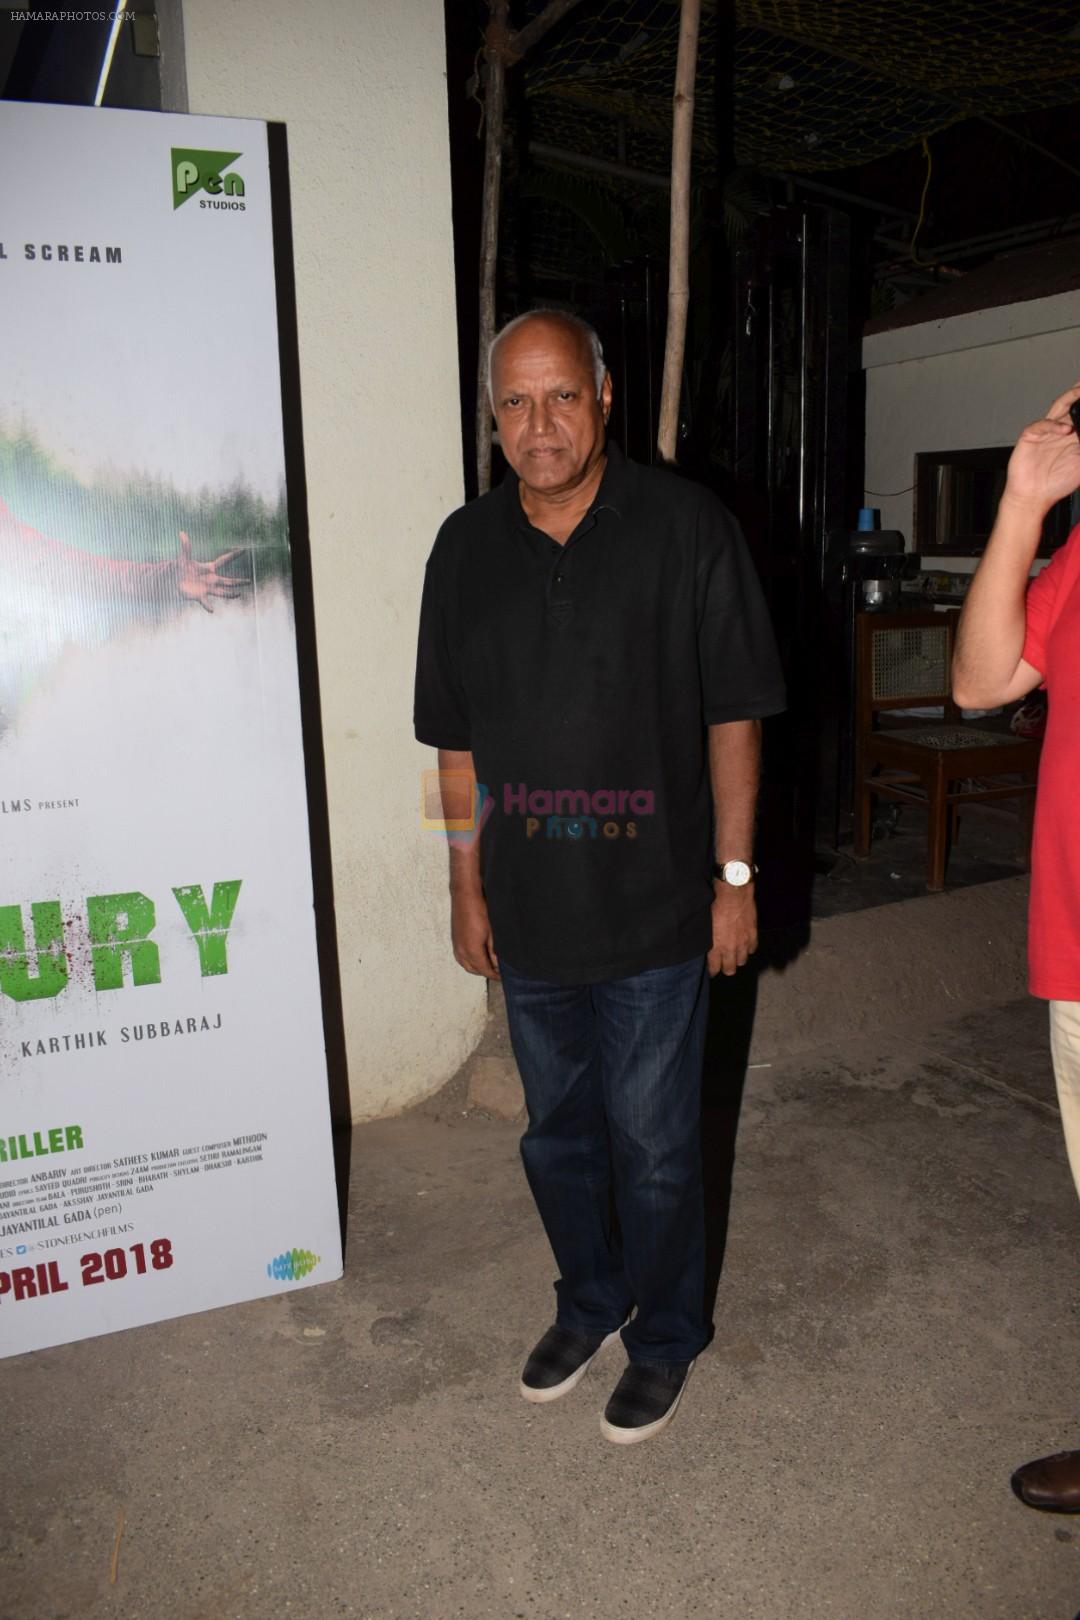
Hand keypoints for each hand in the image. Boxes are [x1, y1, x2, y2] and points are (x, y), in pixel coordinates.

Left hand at [176, 531, 249, 612]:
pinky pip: (205, 602)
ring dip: (230, 593)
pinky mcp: (200, 596)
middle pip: (228, 580)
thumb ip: (185, 547)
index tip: (244, 550)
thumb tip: (181, 532)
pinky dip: (208, 606)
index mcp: (209, 568)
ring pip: (222, 592)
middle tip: (249, 581)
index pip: (224, 560)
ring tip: (238, 594)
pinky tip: (212, 610)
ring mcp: (207, 588)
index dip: (233, 555)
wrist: (176, 581)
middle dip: (239, 581)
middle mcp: (211, 579)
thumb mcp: (183, 558)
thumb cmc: (181, 568)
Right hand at [451, 888, 499, 978]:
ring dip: (478, 968)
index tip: (503, 976)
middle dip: (487, 972)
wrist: (465, 895)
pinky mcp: (455, 940)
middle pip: (475, 970)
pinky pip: (461, 958)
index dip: (495, 975)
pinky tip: (478, 956)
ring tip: (489, 964)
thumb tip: (498, 965)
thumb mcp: (493, 932)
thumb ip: (494, 951)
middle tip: (498, 971)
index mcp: (472, 950)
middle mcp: (461, 951)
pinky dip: (470, 961)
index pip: (485, 970)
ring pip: (467, 965)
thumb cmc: (480, 910)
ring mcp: (456, 946)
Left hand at [708, 881, 757, 977]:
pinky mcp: (753, 935)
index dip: (712, 971)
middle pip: (730, 969)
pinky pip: (752, 949)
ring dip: (737, 959)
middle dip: (725, 968)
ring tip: (733, 954)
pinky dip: (748, 949)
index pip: (714, 968)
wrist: (733, 893)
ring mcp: (743, 942)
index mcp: (716, 947)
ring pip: (742, 961)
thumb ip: (707, 939)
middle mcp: (730, 948)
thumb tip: (705, 946)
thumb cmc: (715, 904)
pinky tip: (744, 944)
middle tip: (722, 964)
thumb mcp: (706, 924)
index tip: (711, 969)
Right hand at [1002, 382, 1079, 518]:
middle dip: (1078, 393)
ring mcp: (1045, 432)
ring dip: (1069, 398)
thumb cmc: (1056, 484)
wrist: (1033, 497)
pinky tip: (1065, 429)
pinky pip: (1042, 425)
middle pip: (1071, 404)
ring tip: (1079, 392)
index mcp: (1074, 435)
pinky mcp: (1030, 436)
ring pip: (1058, 408)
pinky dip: (1053, 425)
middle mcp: (1060, 430)